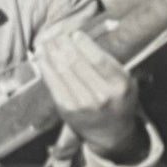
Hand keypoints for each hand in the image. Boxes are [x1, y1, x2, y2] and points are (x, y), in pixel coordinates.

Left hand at [35, 30, 140, 160]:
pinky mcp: (67, 109)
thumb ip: (107, 60)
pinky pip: (53, 83)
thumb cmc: (117, 99)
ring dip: (52, 52)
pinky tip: (42, 57)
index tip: (75, 34)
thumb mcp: (124, 79)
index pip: (98, 59)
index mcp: (119, 85)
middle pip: (77, 62)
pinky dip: (46, 68)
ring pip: (63, 71)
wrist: (111, 132)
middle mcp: (101, 96)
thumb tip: (80, 37)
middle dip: (64, 44)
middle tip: (57, 34)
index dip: (83, 44)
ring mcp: (82, 104)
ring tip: (47, 41)